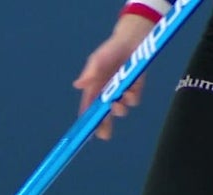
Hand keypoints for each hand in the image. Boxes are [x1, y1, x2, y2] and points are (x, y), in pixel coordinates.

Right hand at [73, 14, 155, 139]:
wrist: (131, 41)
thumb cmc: (110, 50)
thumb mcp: (97, 60)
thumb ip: (89, 73)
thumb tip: (78, 85)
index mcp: (94, 89)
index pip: (88, 109)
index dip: (87, 121)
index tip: (86, 132)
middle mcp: (106, 94)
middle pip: (103, 116)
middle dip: (103, 126)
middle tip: (104, 135)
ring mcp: (121, 93)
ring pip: (119, 110)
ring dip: (118, 110)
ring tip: (117, 104)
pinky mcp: (134, 89)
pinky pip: (133, 101)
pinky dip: (131, 98)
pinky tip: (129, 90)